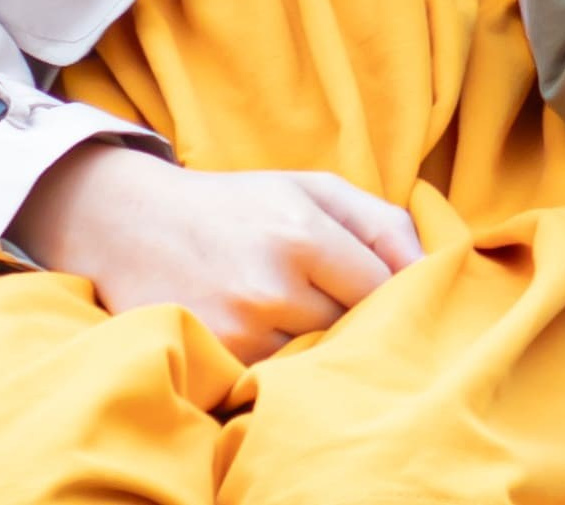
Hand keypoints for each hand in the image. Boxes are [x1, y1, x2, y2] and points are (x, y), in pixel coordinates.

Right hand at [8, 143, 422, 362]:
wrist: (133, 226)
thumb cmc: (238, 205)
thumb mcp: (311, 188)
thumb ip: (379, 219)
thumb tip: (432, 263)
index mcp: (303, 233)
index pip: (384, 285)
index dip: (390, 288)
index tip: (379, 284)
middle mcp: (271, 287)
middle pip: (352, 325)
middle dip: (356, 315)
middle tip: (336, 297)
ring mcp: (239, 332)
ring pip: (317, 355)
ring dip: (319, 340)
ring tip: (296, 310)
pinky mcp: (213, 362)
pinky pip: (275, 376)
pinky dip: (282, 360)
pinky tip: (268, 332)